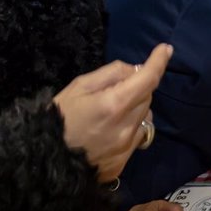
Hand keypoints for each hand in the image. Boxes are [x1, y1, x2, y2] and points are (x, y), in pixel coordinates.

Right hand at [53, 44, 171, 181]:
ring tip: (110, 114)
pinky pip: (138, 138)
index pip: (148, 79)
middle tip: (114, 90)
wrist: (45, 160)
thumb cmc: (58, 118)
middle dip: (137, 88)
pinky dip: (130, 129)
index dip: (159, 62)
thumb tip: (136, 70)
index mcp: (113, 104)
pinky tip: (109, 132)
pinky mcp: (124, 161)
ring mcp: (126, 147)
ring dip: (135, 110)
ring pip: (145, 118)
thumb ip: (111, 74)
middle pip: (147, 98)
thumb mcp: (78, 87)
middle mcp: (126, 127)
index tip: (165, 49)